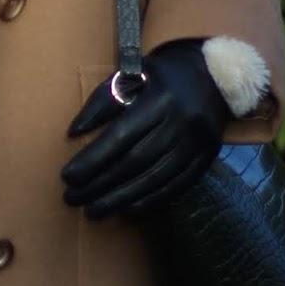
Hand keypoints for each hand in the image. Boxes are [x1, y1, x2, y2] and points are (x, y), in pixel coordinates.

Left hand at [60, 38, 228, 219]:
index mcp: (161, 99)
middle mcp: (181, 123)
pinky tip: (127, 210)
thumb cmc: (163, 74)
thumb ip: (102, 101)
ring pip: (155, 180)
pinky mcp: (207, 159)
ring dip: (121, 199)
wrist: (217, 75)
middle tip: (73, 198)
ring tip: (93, 211)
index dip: (93, 159)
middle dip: (101, 184)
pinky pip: (176, 187)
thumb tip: (74, 132)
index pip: (121, 136)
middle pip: (136, 162)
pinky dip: (150, 201)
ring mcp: (197, 144)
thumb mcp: (132, 73)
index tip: (67, 176)